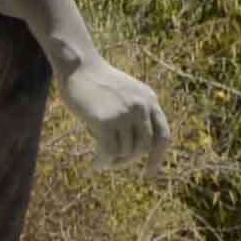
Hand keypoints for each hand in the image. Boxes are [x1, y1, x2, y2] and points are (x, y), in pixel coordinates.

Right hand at [59, 51, 171, 168]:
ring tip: (102, 160)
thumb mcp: (125, 94)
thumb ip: (135, 115)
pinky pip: (109, 152)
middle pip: (144, 147)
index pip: (162, 135)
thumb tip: (136, 152)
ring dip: (113, 161)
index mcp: (149, 99)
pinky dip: (103, 162)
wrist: (79, 67)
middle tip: (114, 164)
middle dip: (130, 160)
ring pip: (125, 151)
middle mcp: (141, 106)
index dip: (157, 157)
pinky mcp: (106, 121)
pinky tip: (96, 164)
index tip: (148, 172)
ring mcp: (125, 114)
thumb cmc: (97, 83)